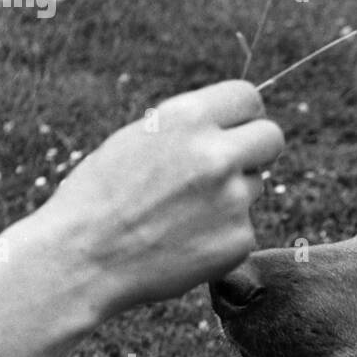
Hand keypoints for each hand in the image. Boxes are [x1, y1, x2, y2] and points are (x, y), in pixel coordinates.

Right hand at [31, 80, 283, 318]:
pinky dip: (221, 236)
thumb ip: (188, 132)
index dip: (243, 114)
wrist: (83, 258)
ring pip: (255, 187)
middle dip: (257, 149)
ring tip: (181, 213)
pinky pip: (243, 229)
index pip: (248, 98)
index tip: (236, 128)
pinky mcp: (240, 241)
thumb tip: (231, 130)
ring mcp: (234, 201)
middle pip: (272, 138)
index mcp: (187, 119)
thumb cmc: (100, 197)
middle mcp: (218, 155)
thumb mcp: (137, 140)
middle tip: (231, 167)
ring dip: (232, 196)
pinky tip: (183, 243)